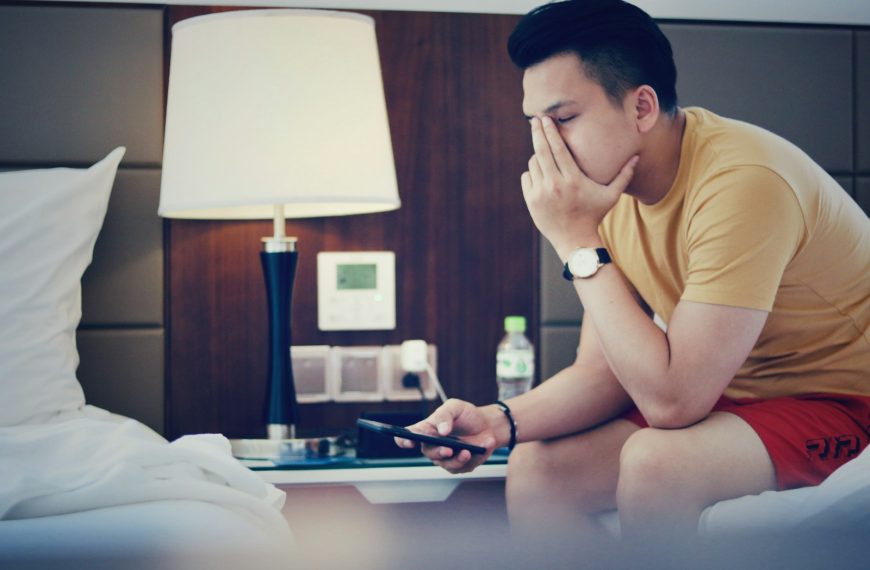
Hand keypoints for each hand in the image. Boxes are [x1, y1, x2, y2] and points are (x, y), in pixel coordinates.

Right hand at [395, 399, 497, 473]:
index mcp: (426, 430)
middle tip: (448, 449)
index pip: (408, 437)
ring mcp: (446, 457)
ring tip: (467, 451)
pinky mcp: (460, 465)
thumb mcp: (455, 407)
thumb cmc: (466, 415)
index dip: (404, 440)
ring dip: (457, 459)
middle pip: (428, 453)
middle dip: (438, 452)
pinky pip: (462, 467)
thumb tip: (441, 431)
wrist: (488, 425)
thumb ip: (445, 415)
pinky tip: (480, 449)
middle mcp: (433, 446)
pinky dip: (473, 458)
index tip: (410, 441)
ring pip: (446, 464)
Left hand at [521, 116, 638, 256]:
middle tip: (535, 121)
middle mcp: (555, 184)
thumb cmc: (594, 215)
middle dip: (538, 133)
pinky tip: (541, 176)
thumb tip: (637, 157)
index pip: (559, 149)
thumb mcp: (611, 196)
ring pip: (533, 163)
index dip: (551, 132)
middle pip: (541, 151)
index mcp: (574, 179)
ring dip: (538, 157)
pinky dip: (533, 173)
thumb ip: (623, 175)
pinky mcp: (531, 201)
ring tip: (547, 159)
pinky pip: (527, 177)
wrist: (575, 240)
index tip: (546, 119)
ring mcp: (541, 193)